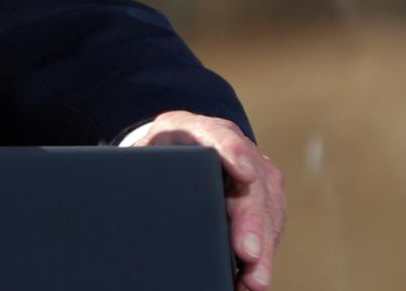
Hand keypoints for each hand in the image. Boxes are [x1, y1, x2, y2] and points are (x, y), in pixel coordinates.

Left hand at [125, 111, 285, 290]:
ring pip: (268, 209)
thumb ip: (144, 168)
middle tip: (247, 253)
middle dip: (251, 221)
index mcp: (200, 131)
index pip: (219, 135)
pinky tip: (255, 276)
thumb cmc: (161, 151)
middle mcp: (236, 148)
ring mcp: (257, 171)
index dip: (232, 152)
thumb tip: (134, 200)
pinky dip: (265, 253)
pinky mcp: (267, 194)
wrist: (182, 144)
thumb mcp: (147, 153)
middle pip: (250, 184)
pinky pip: (271, 224)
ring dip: (263, 247)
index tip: (244, 172)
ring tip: (253, 280)